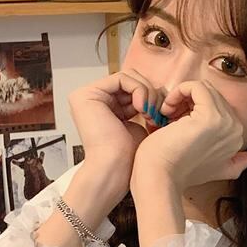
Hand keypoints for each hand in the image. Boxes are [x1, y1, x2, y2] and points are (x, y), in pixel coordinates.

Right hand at [68, 71, 149, 202]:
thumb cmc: (128, 157)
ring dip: (146, 93)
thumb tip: (159, 88)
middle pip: (129, 79)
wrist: (116, 169)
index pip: (131, 88)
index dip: (150, 96)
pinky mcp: (86, 94)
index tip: (159, 115)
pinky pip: (122, 78)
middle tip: (156, 113)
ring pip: (128, 77)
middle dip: (150, 93)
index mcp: (102, 106)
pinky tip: (142, 108)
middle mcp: (92, 99)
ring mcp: (86, 96)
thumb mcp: (139, 122)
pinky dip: (139, 90)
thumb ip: (143, 104)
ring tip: (149, 114)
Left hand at [129, 76, 246, 194]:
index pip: (218, 105)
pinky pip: (196, 86)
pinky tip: (167, 109)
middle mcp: (236, 130)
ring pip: (204, 89)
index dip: (195, 109)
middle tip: (169, 118)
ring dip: (181, 97)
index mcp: (237, 138)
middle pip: (211, 95)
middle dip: (188, 101)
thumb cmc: (178, 173)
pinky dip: (178, 92)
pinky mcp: (211, 117)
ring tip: (167, 115)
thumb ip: (234, 164)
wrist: (161, 179)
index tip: (177, 124)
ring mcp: (226, 123)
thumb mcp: (213, 169)